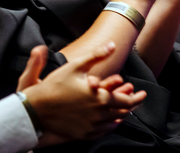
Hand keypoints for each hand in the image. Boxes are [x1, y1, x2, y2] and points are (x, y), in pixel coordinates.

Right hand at [22, 42, 144, 141]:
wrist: (37, 108)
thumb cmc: (56, 85)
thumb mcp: (76, 65)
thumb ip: (97, 55)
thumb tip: (113, 45)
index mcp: (100, 97)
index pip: (127, 101)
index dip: (137, 97)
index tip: (142, 93)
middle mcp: (99, 114)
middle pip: (123, 112)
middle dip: (131, 105)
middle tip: (134, 99)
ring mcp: (92, 126)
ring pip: (114, 123)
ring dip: (121, 115)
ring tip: (123, 109)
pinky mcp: (84, 134)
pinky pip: (103, 132)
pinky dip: (109, 125)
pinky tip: (109, 120)